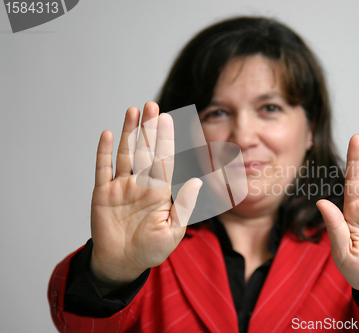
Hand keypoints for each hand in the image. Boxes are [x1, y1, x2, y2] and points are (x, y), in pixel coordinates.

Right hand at [90, 101, 201, 288]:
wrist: (123, 264)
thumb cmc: (151, 249)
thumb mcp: (173, 230)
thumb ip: (183, 205)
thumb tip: (198, 182)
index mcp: (159, 191)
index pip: (164, 159)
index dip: (165, 140)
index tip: (168, 119)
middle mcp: (141, 184)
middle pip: (145, 151)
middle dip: (148, 129)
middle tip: (152, 105)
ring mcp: (121, 187)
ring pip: (126, 154)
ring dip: (129, 133)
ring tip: (133, 111)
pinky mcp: (103, 194)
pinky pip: (103, 170)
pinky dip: (104, 153)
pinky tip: (109, 134)